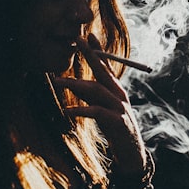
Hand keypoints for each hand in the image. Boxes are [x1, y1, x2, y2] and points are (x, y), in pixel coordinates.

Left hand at [51, 34, 146, 175]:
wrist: (131, 154)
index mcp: (116, 91)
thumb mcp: (103, 109)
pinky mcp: (118, 122)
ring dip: (75, 84)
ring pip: (96, 90)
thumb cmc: (115, 129)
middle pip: (103, 71)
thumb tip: (75, 84)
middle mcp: (120, 95)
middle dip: (90, 54)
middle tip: (76, 40)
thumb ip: (93, 96)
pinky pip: (97, 112)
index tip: (88, 35)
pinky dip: (81, 110)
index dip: (98, 50)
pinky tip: (66, 111)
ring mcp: (120, 108)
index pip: (107, 66)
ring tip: (56, 82)